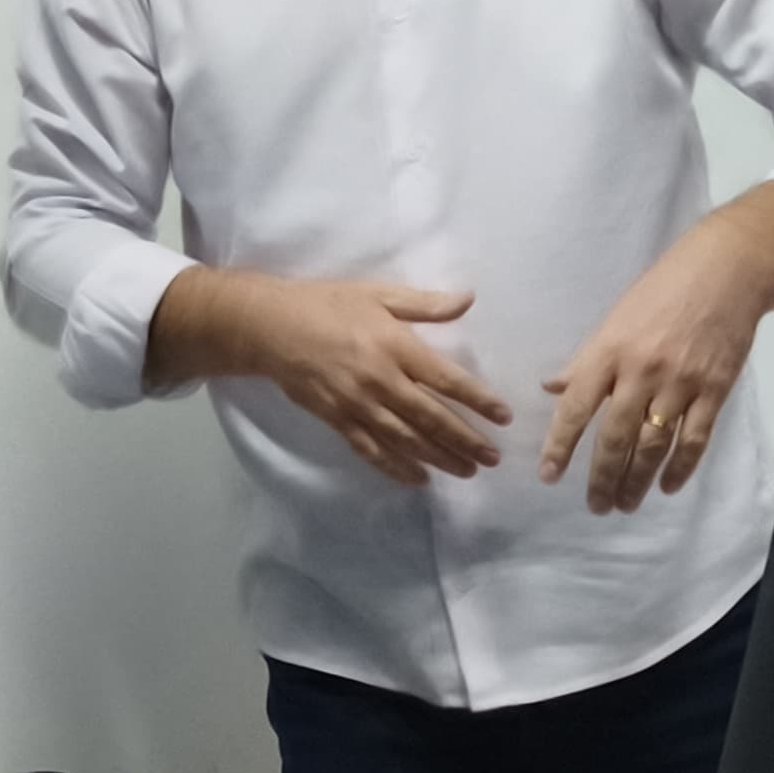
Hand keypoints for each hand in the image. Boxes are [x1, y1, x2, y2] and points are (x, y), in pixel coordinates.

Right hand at [186, 274, 511, 482]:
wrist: (270, 327)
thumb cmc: (327, 304)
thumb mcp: (377, 294)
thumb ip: (424, 304)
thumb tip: (468, 300)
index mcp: (394, 346)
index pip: (446, 379)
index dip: (478, 400)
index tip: (503, 417)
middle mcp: (380, 381)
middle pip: (431, 418)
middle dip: (466, 440)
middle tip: (493, 458)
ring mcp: (357, 405)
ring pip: (406, 440)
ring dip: (440, 458)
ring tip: (467, 472)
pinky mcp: (338, 420)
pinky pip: (372, 451)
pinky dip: (396, 468)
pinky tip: (418, 478)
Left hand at [540, 231, 769, 513]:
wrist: (725, 273)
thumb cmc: (662, 292)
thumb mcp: (613, 319)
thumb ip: (585, 360)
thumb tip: (552, 389)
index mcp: (608, 351)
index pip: (577, 407)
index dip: (560, 445)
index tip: (548, 476)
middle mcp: (641, 372)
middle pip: (616, 436)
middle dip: (602, 477)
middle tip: (594, 506)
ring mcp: (680, 384)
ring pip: (654, 445)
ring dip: (636, 480)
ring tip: (625, 503)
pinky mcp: (715, 391)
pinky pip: (695, 439)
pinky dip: (680, 468)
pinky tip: (666, 486)